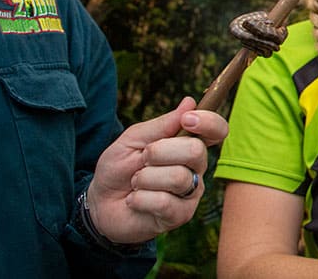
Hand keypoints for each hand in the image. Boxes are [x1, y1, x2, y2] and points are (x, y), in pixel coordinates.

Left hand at [86, 96, 228, 243]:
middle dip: (159, 152)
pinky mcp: (180, 215)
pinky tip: (134, 200)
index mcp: (189, 144)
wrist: (100, 204)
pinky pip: (164, 202)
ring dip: (145, 178)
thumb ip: (162, 124)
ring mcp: (191, 192)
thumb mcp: (133, 139)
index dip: (209, 122)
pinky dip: (140, 198)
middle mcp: (196, 167)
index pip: (217, 130)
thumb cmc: (120, 168)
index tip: (187, 120)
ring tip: (136, 183)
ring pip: (178, 177)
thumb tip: (190, 102)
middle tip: (143, 159)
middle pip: (195, 151)